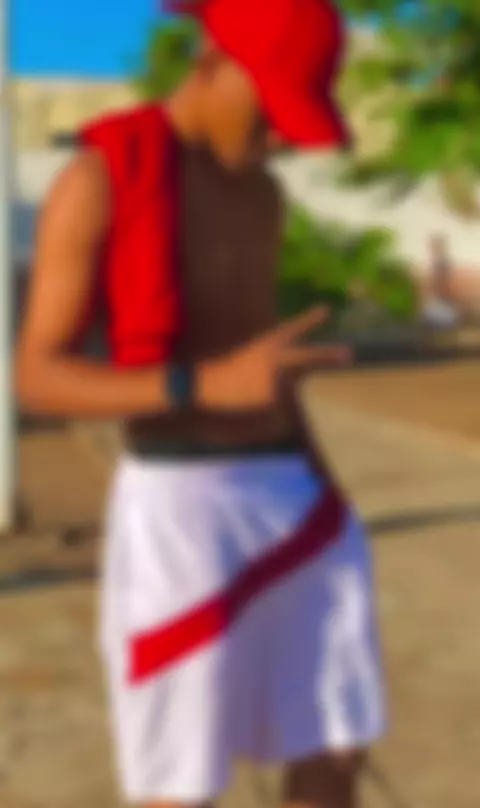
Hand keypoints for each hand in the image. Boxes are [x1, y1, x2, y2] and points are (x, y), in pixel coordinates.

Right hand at [198, 306, 350, 410]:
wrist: (210, 384)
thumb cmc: (229, 370)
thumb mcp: (253, 356)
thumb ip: (277, 364)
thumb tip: (297, 381)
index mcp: (268, 344)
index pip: (292, 329)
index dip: (310, 320)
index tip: (327, 310)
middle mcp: (275, 359)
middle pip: (306, 357)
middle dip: (327, 356)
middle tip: (348, 354)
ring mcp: (275, 378)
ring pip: (290, 387)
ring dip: (277, 390)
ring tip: (254, 387)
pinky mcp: (271, 396)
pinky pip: (279, 402)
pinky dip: (268, 402)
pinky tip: (253, 398)